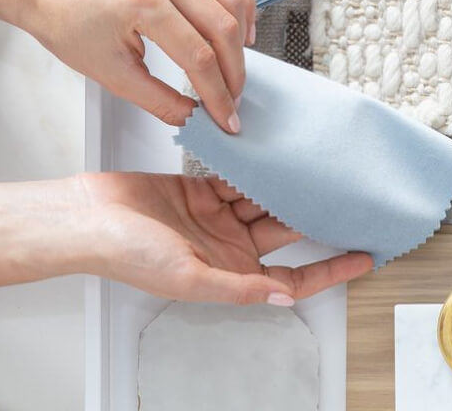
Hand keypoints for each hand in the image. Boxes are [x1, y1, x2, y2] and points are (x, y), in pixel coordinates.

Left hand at [19, 0, 255, 130]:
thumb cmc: (67, 22)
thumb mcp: (109, 72)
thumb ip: (157, 99)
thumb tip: (192, 117)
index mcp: (142, 4)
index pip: (199, 57)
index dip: (218, 93)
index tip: (225, 116)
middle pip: (223, 27)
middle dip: (235, 70)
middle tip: (234, 96)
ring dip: (244, 33)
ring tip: (239, 62)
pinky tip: (240, 21)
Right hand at [80, 172, 373, 305]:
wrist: (88, 217)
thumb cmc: (126, 254)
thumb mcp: (188, 278)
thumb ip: (236, 288)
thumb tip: (282, 297)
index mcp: (229, 275)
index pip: (292, 278)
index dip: (329, 270)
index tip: (363, 258)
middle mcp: (227, 248)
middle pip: (285, 236)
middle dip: (317, 221)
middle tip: (351, 203)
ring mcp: (214, 218)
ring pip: (265, 202)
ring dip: (289, 188)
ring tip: (322, 172)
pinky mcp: (200, 190)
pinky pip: (238, 178)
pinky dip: (256, 168)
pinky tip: (278, 154)